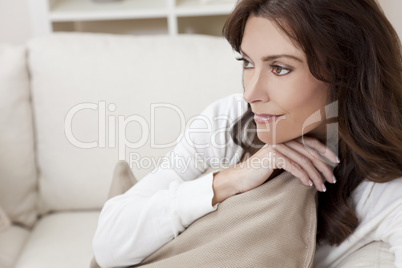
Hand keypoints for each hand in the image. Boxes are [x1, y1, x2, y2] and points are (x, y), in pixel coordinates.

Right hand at [212, 136, 338, 204]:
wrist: (240, 178)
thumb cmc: (260, 172)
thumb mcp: (280, 162)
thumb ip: (294, 158)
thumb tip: (316, 165)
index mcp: (285, 138)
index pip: (310, 141)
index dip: (325, 151)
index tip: (336, 161)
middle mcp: (281, 139)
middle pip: (309, 152)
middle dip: (324, 167)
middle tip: (332, 179)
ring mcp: (277, 147)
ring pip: (303, 161)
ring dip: (315, 175)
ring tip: (322, 187)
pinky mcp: (272, 156)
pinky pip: (293, 166)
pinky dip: (303, 176)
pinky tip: (308, 184)